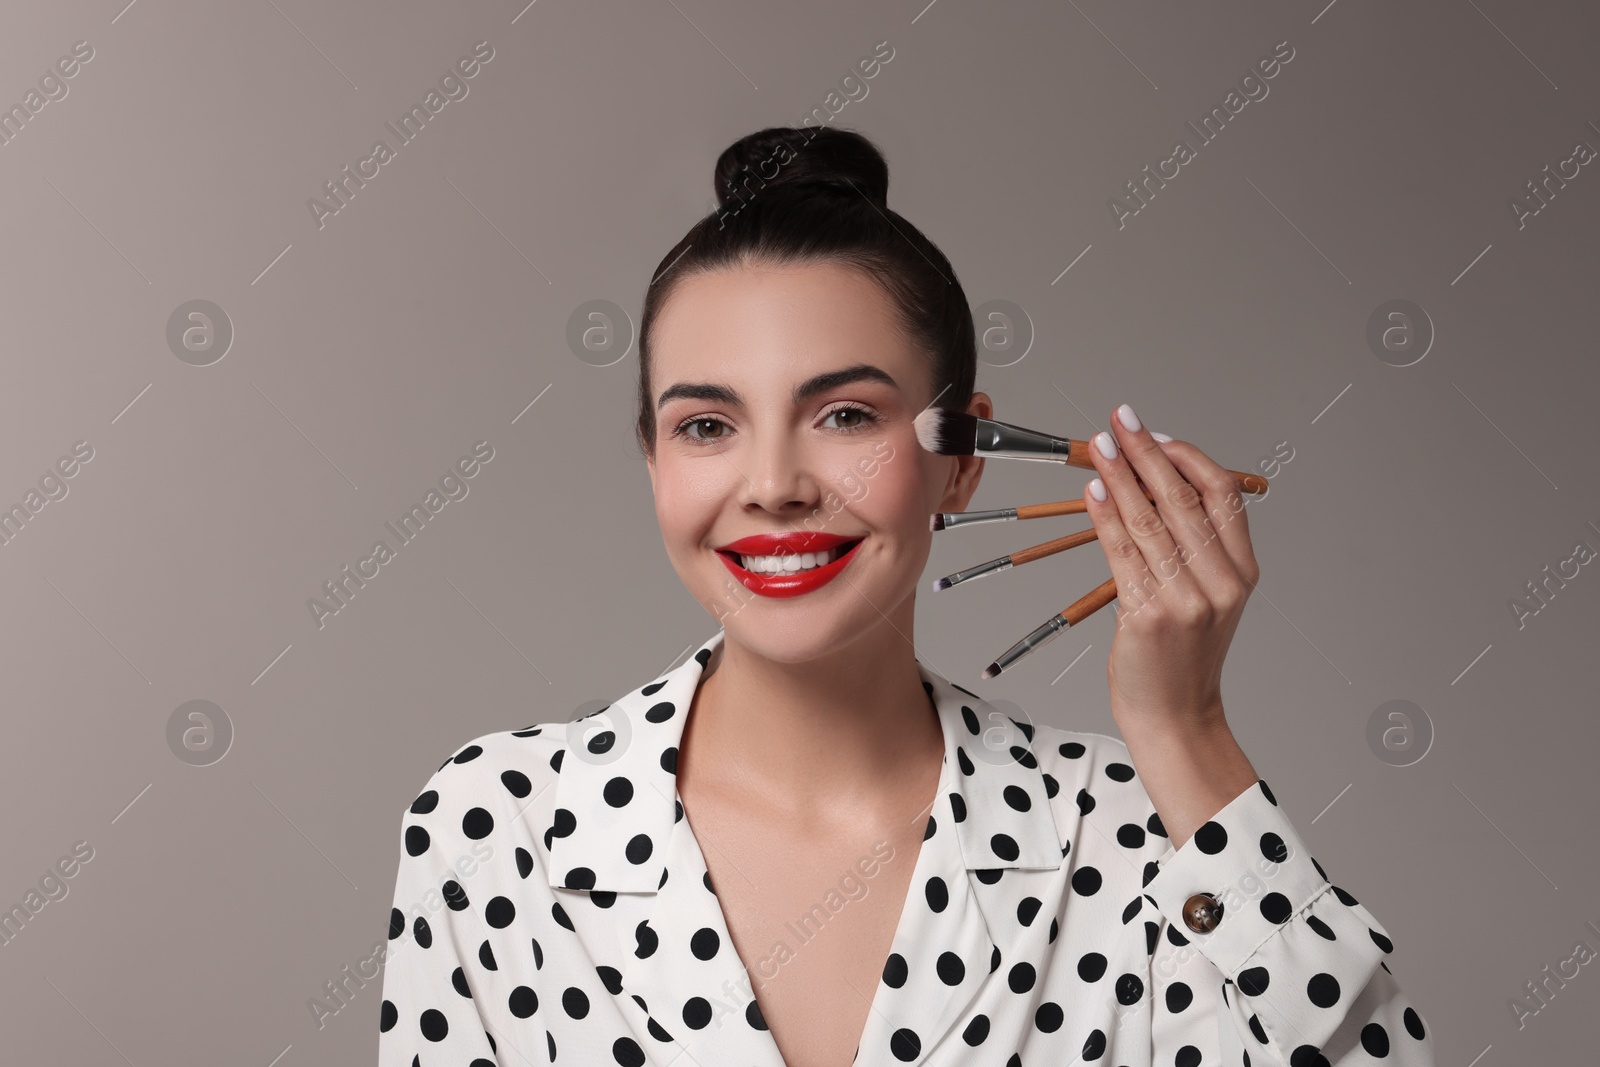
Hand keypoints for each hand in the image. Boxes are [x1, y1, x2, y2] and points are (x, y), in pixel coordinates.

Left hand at [1081, 404, 1260, 735]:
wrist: (1175, 716)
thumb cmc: (1181, 655)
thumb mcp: (1207, 597)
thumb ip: (1193, 547)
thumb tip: (1150, 483)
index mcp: (1243, 571)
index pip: (1220, 494)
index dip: (1185, 456)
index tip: (1153, 432)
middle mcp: (1222, 582)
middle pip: (1182, 499)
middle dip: (1145, 453)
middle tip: (1120, 421)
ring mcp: (1188, 600)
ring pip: (1149, 520)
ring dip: (1119, 475)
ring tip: (1099, 446)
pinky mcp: (1149, 615)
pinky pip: (1123, 552)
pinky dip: (1105, 516)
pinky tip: (1093, 490)